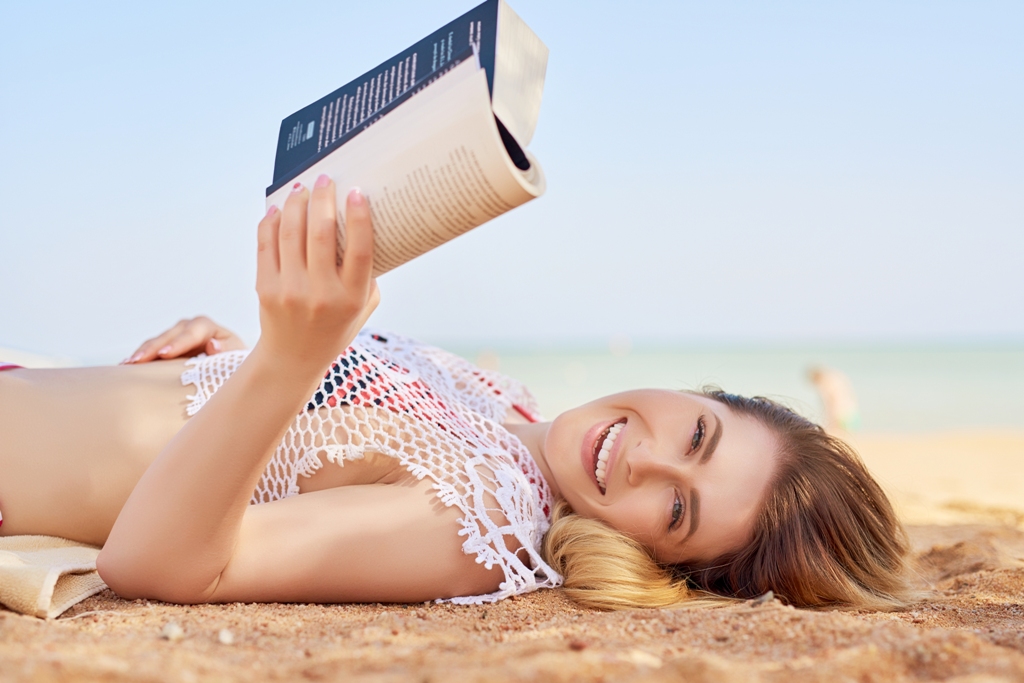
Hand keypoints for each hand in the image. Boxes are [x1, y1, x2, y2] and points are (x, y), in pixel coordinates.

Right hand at [123, 316, 246, 363]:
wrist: (229, 369)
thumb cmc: (234, 365)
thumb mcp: (236, 360)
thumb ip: (227, 352)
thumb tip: (213, 345)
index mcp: (210, 328)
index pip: (194, 330)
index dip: (179, 342)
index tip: (166, 354)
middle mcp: (191, 328)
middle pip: (170, 334)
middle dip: (153, 347)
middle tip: (138, 361)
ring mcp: (176, 337)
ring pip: (157, 341)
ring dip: (142, 352)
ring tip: (127, 365)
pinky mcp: (167, 347)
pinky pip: (151, 351)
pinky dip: (140, 358)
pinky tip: (125, 368)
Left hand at [255, 175, 378, 370]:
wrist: (294, 358)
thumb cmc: (335, 326)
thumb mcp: (363, 307)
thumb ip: (369, 274)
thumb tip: (363, 224)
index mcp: (351, 298)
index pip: (359, 251)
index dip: (359, 218)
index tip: (356, 192)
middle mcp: (321, 294)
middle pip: (321, 234)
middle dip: (323, 199)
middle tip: (325, 179)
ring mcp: (290, 291)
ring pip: (290, 233)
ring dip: (296, 204)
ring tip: (302, 188)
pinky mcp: (265, 288)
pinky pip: (267, 244)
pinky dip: (272, 222)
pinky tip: (279, 210)